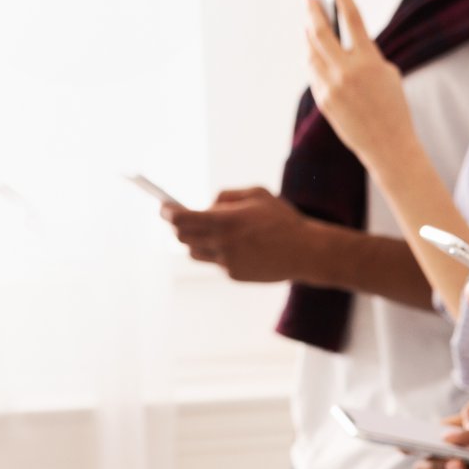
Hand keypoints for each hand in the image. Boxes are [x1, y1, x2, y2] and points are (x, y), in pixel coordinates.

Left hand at [163, 188, 310, 282]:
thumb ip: (227, 196)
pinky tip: (238, 246)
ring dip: (196, 241)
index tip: (163, 207)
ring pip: (195, 252)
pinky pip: (215, 262)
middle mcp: (222, 243)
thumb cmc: (283, 219)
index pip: (182, 218)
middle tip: (178, 217)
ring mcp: (226, 262)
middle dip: (177, 226)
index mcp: (225, 220)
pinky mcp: (234, 275)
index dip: (167, 212)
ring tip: (211, 232)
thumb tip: (208, 205)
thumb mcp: (257, 194)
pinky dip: (218, 252)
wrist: (306, 253)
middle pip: (181, 237)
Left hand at [305, 0, 417, 170]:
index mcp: (368, 60)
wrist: (389, 145)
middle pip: (319, 31)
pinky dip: (312, 57)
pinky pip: (312, 71)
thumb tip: (341, 41)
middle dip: (312, 9)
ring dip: (308, 33)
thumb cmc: (393, 107)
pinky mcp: (322, 99)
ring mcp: (331, 86)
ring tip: (309, 21)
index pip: (352, 17)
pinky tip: (312, 49)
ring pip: (310, 51)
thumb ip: (365, 54)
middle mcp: (347, 71)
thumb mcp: (387, 73)